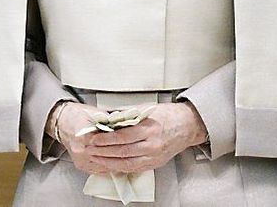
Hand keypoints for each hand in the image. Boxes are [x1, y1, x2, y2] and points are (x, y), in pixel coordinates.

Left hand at [49, 101, 206, 174]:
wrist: (187, 125)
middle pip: (122, 151)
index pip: (121, 136)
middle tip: (88, 148)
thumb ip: (126, 115)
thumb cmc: (168, 115)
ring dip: (108, 161)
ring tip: (95, 158)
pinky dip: (120, 167)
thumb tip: (107, 118)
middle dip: (102, 151)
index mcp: (149, 129)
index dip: (104, 139)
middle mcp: (152, 145)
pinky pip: (134, 168)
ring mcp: (154, 156)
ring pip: (126, 163)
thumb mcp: (146, 109)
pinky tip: (110, 164)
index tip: (92, 138)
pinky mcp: (155, 163)